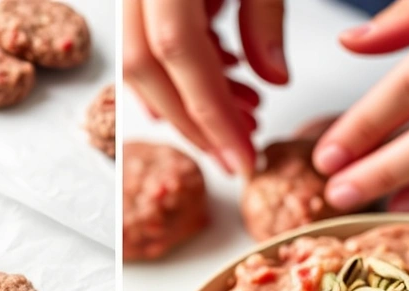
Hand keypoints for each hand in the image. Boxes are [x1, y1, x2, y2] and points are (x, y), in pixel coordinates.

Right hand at [123, 0, 288, 176]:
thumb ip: (265, 15)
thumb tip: (273, 77)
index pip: (178, 50)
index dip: (211, 112)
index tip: (242, 157)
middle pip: (145, 68)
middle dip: (193, 124)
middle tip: (236, 155)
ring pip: (138, 62)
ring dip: (188, 102)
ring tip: (243, 115)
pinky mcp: (136, 2)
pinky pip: (142, 43)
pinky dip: (177, 73)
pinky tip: (220, 78)